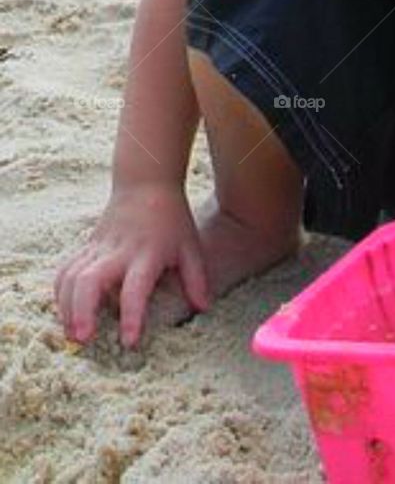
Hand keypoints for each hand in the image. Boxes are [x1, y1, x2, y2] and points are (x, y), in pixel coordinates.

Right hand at [54, 182, 210, 347]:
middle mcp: (118, 251)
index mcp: (147, 254)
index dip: (131, 316)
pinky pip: (65, 269)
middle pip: (90, 281)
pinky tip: (65, 311)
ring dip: (66, 306)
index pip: (135, 288)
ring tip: (72, 334)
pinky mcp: (87, 245)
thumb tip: (204, 309)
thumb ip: (196, 279)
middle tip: (83, 339)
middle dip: (82, 311)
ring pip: (71, 276)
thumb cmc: (172, 219)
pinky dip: (60, 291)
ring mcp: (98, 247)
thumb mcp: (190, 246)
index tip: (129, 342)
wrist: (146, 183)